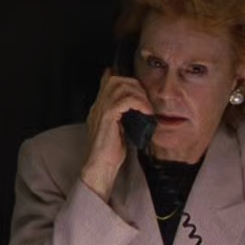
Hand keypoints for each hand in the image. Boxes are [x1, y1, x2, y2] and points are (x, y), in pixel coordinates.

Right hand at [80, 68, 152, 200]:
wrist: (100, 166)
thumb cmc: (110, 153)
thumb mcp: (120, 130)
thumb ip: (125, 117)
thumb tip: (139, 110)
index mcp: (100, 108)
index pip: (108, 82)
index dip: (123, 79)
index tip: (138, 86)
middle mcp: (98, 106)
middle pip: (115, 80)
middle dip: (134, 85)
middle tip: (145, 100)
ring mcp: (101, 110)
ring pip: (120, 86)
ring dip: (138, 94)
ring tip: (147, 107)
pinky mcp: (107, 117)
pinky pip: (124, 100)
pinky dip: (139, 103)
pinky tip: (146, 112)